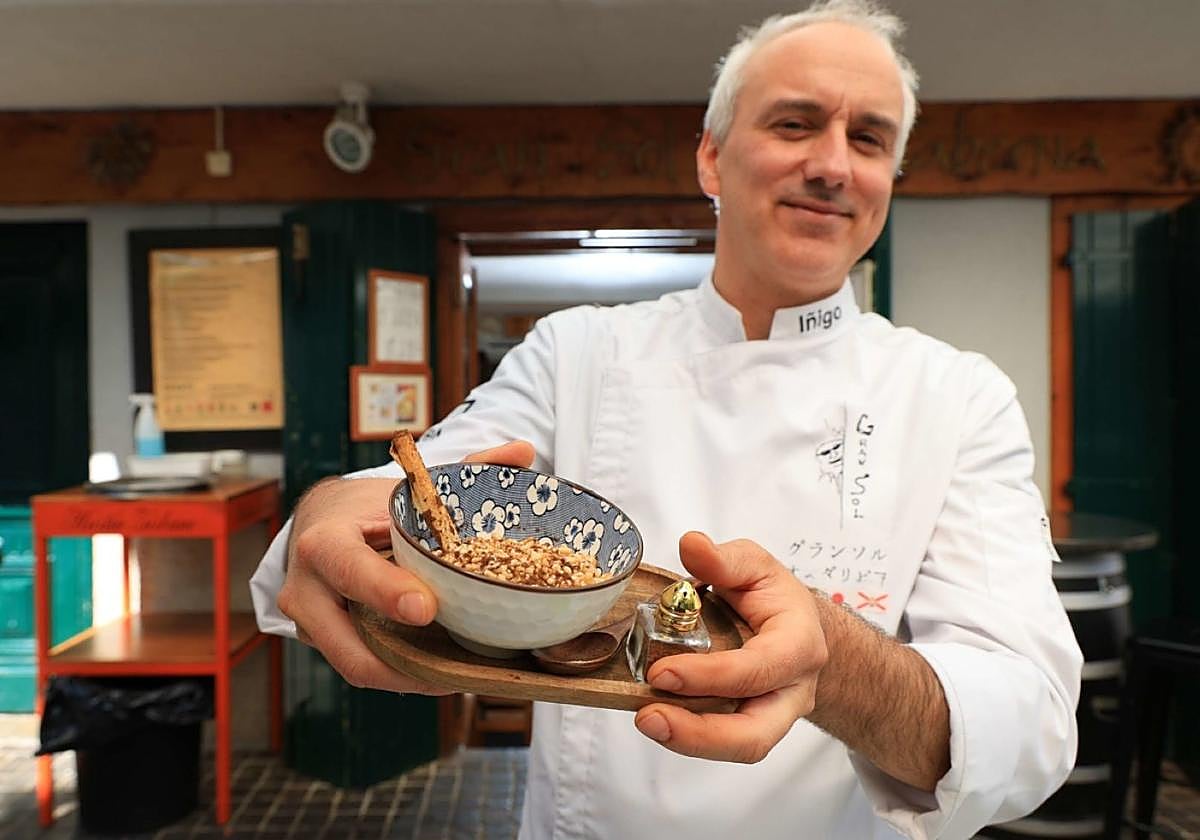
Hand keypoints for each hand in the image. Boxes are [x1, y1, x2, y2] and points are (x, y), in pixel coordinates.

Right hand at [277, 439, 536, 692]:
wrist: (322, 524)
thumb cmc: (368, 505)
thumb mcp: (407, 488)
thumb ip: (465, 470)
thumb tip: (523, 451)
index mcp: (324, 540)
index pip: (347, 567)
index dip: (384, 590)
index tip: (427, 607)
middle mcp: (306, 588)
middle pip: (346, 643)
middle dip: (403, 661)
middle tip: (457, 666)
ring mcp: (309, 624)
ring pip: (356, 667)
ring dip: (410, 678)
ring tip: (461, 676)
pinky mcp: (324, 645)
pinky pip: (364, 667)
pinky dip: (404, 675)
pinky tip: (445, 673)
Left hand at [633, 532, 828, 762]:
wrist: (798, 630)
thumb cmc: (775, 599)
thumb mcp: (755, 566)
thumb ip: (725, 559)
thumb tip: (692, 545)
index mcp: (798, 645)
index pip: (758, 670)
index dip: (710, 676)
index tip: (662, 671)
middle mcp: (791, 690)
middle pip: (754, 735)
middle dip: (700, 734)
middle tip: (649, 716)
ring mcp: (772, 716)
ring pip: (740, 747)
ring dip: (689, 741)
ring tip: (646, 720)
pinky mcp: (747, 727)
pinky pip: (721, 741)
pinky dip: (687, 734)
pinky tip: (657, 715)